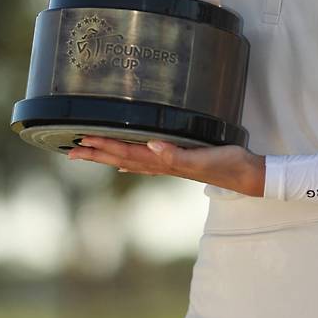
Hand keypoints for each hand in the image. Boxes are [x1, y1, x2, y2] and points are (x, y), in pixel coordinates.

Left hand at [68, 136, 266, 196]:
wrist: (247, 175)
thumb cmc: (227, 165)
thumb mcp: (203, 159)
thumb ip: (177, 156)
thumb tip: (151, 146)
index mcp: (164, 162)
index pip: (126, 153)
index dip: (103, 147)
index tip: (81, 142)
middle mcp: (162, 164)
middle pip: (122, 158)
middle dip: (96, 154)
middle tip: (70, 149)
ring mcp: (169, 164)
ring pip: (130, 159)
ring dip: (108, 155)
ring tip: (89, 153)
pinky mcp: (178, 160)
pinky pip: (146, 161)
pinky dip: (130, 160)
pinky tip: (123, 163)